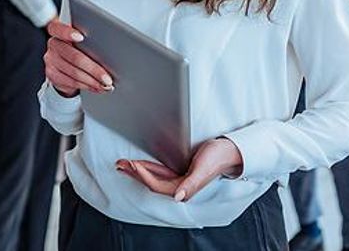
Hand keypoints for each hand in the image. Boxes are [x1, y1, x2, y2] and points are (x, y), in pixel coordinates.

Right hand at [44, 17, 112, 96]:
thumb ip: (88, 39)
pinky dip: (87, 86)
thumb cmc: (77, 47)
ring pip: (74, 72)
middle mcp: (52, 44)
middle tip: (107, 78)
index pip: (58, 29)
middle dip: (94, 69)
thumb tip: (109, 49)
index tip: (82, 37)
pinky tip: (97, 87)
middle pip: (73, 56)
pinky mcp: (52, 75)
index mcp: (57, 30)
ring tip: (106, 85)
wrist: (63, 63)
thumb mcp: (81, 39)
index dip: (68, 33)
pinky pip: (71, 82)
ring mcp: (50, 60)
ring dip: (93, 81)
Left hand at [117, 137, 243, 201]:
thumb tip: (178, 196)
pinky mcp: (180, 171)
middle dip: (134, 173)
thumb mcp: (203, 169)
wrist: (228, 151)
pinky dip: (147, 167)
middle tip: (119, 164)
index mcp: (183, 188)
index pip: (157, 184)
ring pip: (152, 177)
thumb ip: (191, 184)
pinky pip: (158, 172)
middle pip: (151, 182)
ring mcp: (178, 179)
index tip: (133, 164)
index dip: (144, 175)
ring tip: (124, 164)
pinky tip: (140, 164)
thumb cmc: (218, 158)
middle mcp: (179, 186)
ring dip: (137, 171)